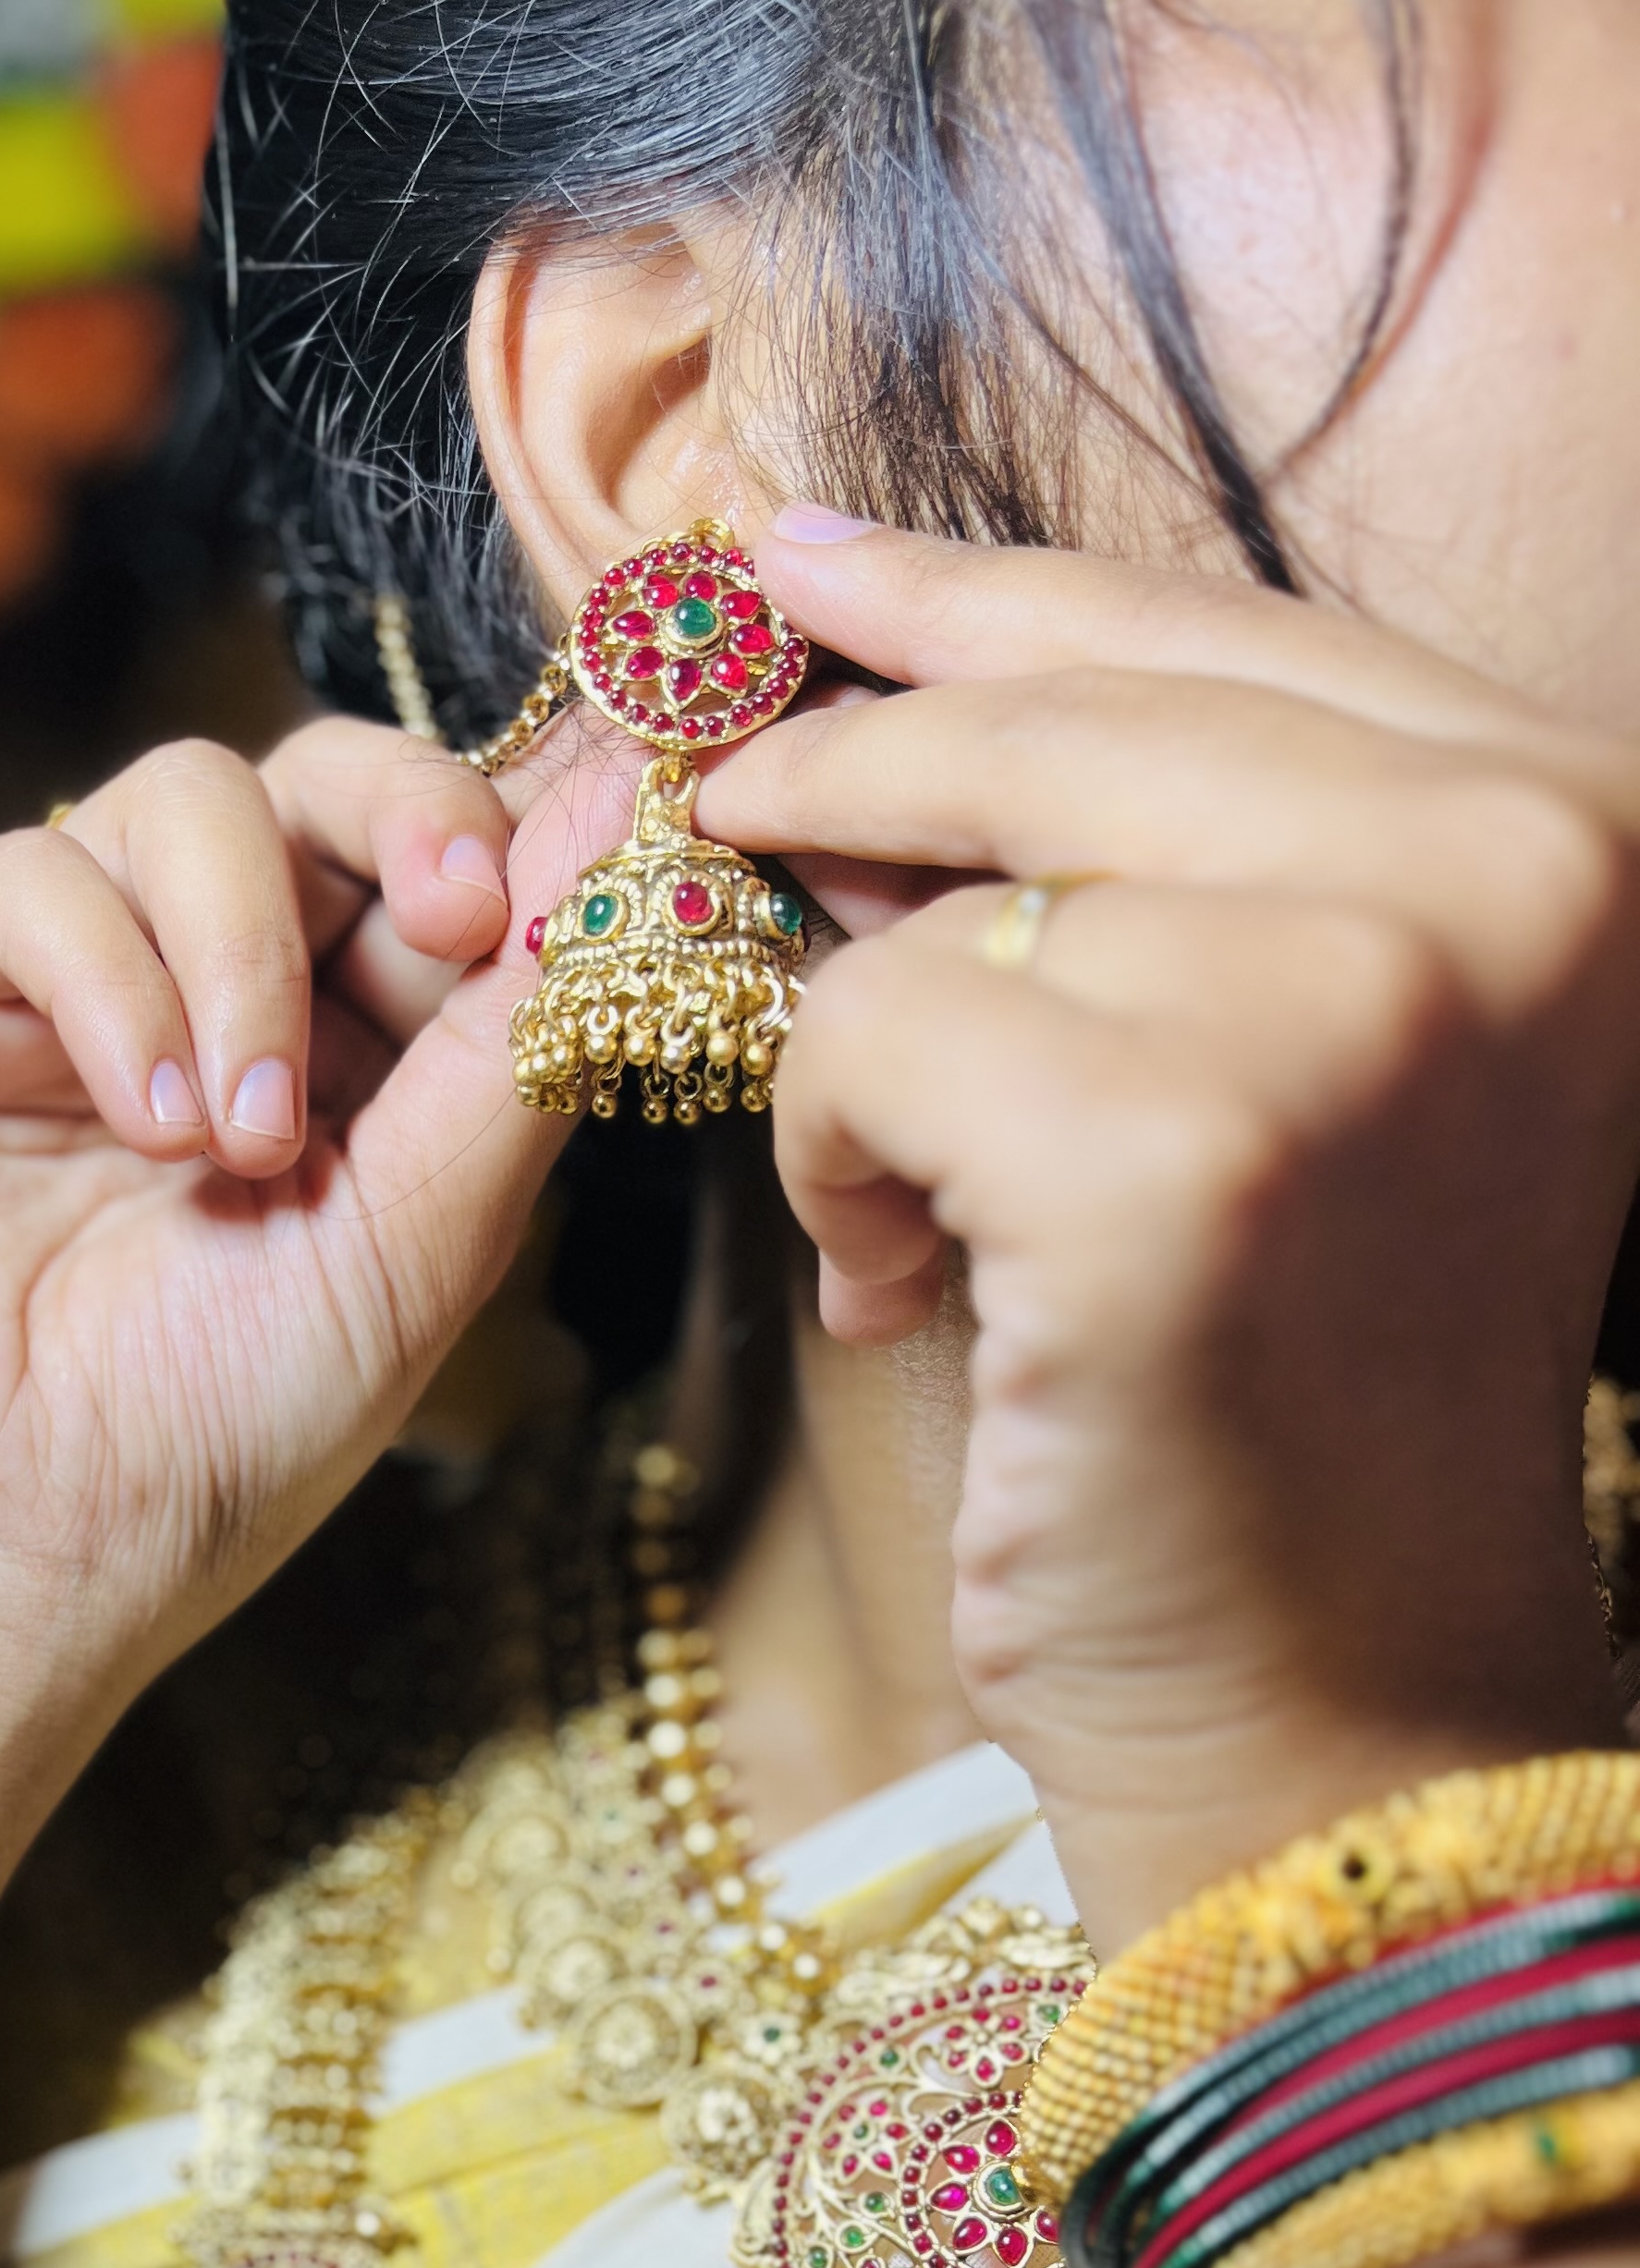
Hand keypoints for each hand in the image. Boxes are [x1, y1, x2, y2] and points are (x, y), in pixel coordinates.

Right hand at [0, 719, 549, 1690]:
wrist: (5, 1547)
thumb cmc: (214, 1432)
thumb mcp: (423, 1239)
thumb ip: (520, 1027)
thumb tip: (632, 808)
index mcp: (351, 1047)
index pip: (445, 856)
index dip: (522, 826)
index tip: (590, 852)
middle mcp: (208, 981)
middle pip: (326, 776)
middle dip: (411, 816)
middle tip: (455, 914)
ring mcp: (60, 966)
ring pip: (190, 797)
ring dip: (249, 955)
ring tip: (244, 1140)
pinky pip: (38, 873)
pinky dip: (114, 985)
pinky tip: (142, 1127)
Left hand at [706, 519, 1639, 1942]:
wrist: (1334, 1707)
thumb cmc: (1285, 1404)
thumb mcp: (1293, 1065)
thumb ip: (1159, 866)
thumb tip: (864, 694)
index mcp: (1569, 824)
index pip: (1218, 632)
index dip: (986, 597)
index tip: (805, 560)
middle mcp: (1502, 872)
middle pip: (1064, 717)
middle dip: (848, 768)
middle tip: (714, 808)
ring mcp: (1349, 996)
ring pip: (939, 895)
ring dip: (859, 1056)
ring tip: (904, 1219)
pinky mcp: (1172, 1143)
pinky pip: (858, 1039)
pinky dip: (827, 1166)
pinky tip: (895, 1295)